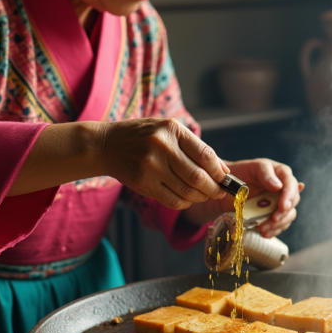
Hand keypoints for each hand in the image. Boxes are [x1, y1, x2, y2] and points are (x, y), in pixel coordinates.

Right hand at [98, 118, 228, 208]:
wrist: (106, 145)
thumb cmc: (143, 136)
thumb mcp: (168, 130)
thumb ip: (194, 147)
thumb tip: (223, 170)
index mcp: (172, 130)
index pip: (205, 155)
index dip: (219, 171)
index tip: (224, 178)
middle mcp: (162, 147)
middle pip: (198, 177)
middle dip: (213, 188)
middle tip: (218, 192)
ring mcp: (151, 166)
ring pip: (187, 191)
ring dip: (200, 197)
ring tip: (202, 195)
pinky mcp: (143, 183)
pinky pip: (172, 200)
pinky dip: (184, 203)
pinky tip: (186, 199)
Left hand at [184, 159, 302, 237]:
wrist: (221, 192)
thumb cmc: (233, 176)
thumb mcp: (247, 168)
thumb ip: (263, 173)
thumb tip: (278, 186)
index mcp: (276, 172)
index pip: (289, 180)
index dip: (289, 193)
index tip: (283, 205)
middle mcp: (281, 187)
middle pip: (294, 198)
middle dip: (285, 211)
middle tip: (274, 218)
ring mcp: (277, 202)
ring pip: (289, 213)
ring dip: (279, 223)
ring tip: (263, 228)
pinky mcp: (272, 214)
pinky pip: (280, 224)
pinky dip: (273, 230)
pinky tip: (263, 232)